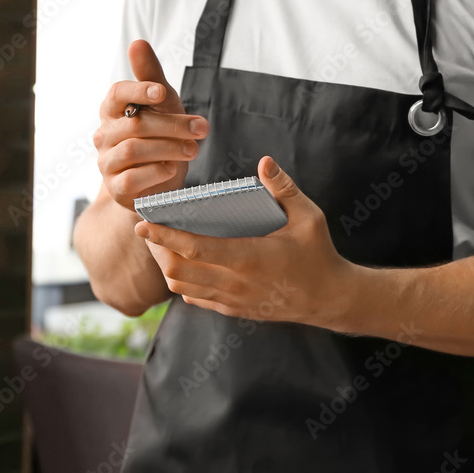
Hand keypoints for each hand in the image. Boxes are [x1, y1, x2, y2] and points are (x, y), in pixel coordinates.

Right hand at [94, 39, 208, 209]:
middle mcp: (105, 135)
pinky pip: (132, 178)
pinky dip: (155, 172)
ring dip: (169, 147)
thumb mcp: (162, 104)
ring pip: (133, 150)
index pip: (117, 94)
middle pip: (135, 124)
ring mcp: (108, 163)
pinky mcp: (117, 188)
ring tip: (193, 150)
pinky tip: (172, 168)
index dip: (138, 90)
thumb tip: (138, 43)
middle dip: (172, 125)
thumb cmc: (160, 137)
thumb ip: (151, 75)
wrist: (158, 183)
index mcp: (113, 111)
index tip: (161, 92)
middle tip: (201, 129)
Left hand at [134, 156, 356, 328]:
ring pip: (183, 287)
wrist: (330, 298)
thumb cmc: (318, 254)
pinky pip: (197, 299)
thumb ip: (285, 188)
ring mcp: (233, 301)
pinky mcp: (235, 311)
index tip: (143, 223)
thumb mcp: (309, 217)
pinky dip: (183, 283)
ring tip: (161, 246)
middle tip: (148, 229)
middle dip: (157, 250)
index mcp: (248, 257)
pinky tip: (184, 265)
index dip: (164, 236)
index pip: (193, 248)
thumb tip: (264, 162)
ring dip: (167, 267)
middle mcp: (235, 283)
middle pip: (178, 270)